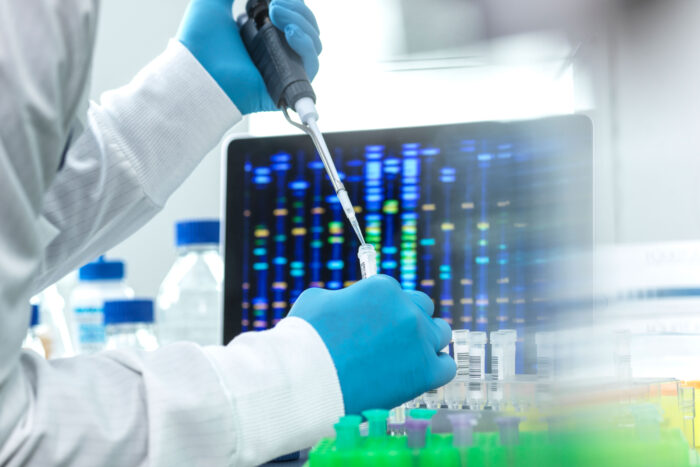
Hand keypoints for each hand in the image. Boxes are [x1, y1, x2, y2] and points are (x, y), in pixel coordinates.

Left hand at [177, 0, 321, 113]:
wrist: (195, 70)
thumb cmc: (199, 42)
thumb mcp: (213, 2)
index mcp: (262, 32)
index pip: (292, 14)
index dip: (291, 2)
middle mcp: (276, 49)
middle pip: (306, 25)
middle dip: (297, 7)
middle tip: (276, 1)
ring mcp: (283, 67)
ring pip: (312, 42)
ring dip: (302, 20)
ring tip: (277, 12)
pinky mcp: (287, 86)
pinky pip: (311, 64)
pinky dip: (306, 44)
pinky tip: (291, 32)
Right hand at [289, 275, 455, 414]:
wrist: (307, 381)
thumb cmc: (305, 340)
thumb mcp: (319, 300)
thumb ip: (343, 297)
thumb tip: (349, 303)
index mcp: (383, 287)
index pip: (396, 293)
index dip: (384, 310)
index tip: (375, 324)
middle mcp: (406, 309)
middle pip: (423, 308)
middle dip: (408, 320)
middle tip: (390, 339)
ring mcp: (419, 340)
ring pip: (440, 333)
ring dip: (425, 342)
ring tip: (404, 358)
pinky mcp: (425, 371)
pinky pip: (446, 366)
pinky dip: (434, 368)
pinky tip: (417, 374)